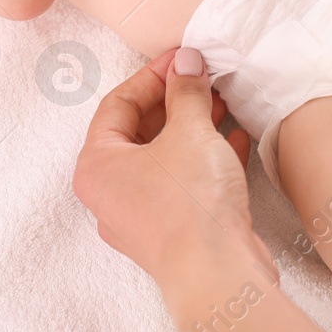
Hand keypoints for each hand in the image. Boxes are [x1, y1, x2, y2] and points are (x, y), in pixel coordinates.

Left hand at [73, 48, 267, 287]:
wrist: (217, 273)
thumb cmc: (189, 202)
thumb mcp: (190, 131)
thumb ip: (186, 91)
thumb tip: (187, 62)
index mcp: (97, 165)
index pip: (118, 104)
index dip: (153, 75)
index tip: (182, 58)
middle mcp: (110, 194)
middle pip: (139, 132)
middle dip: (174, 101)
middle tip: (203, 77)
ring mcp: (140, 217)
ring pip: (163, 158)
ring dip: (192, 127)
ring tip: (221, 102)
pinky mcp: (171, 233)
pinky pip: (182, 184)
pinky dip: (204, 159)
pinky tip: (235, 140)